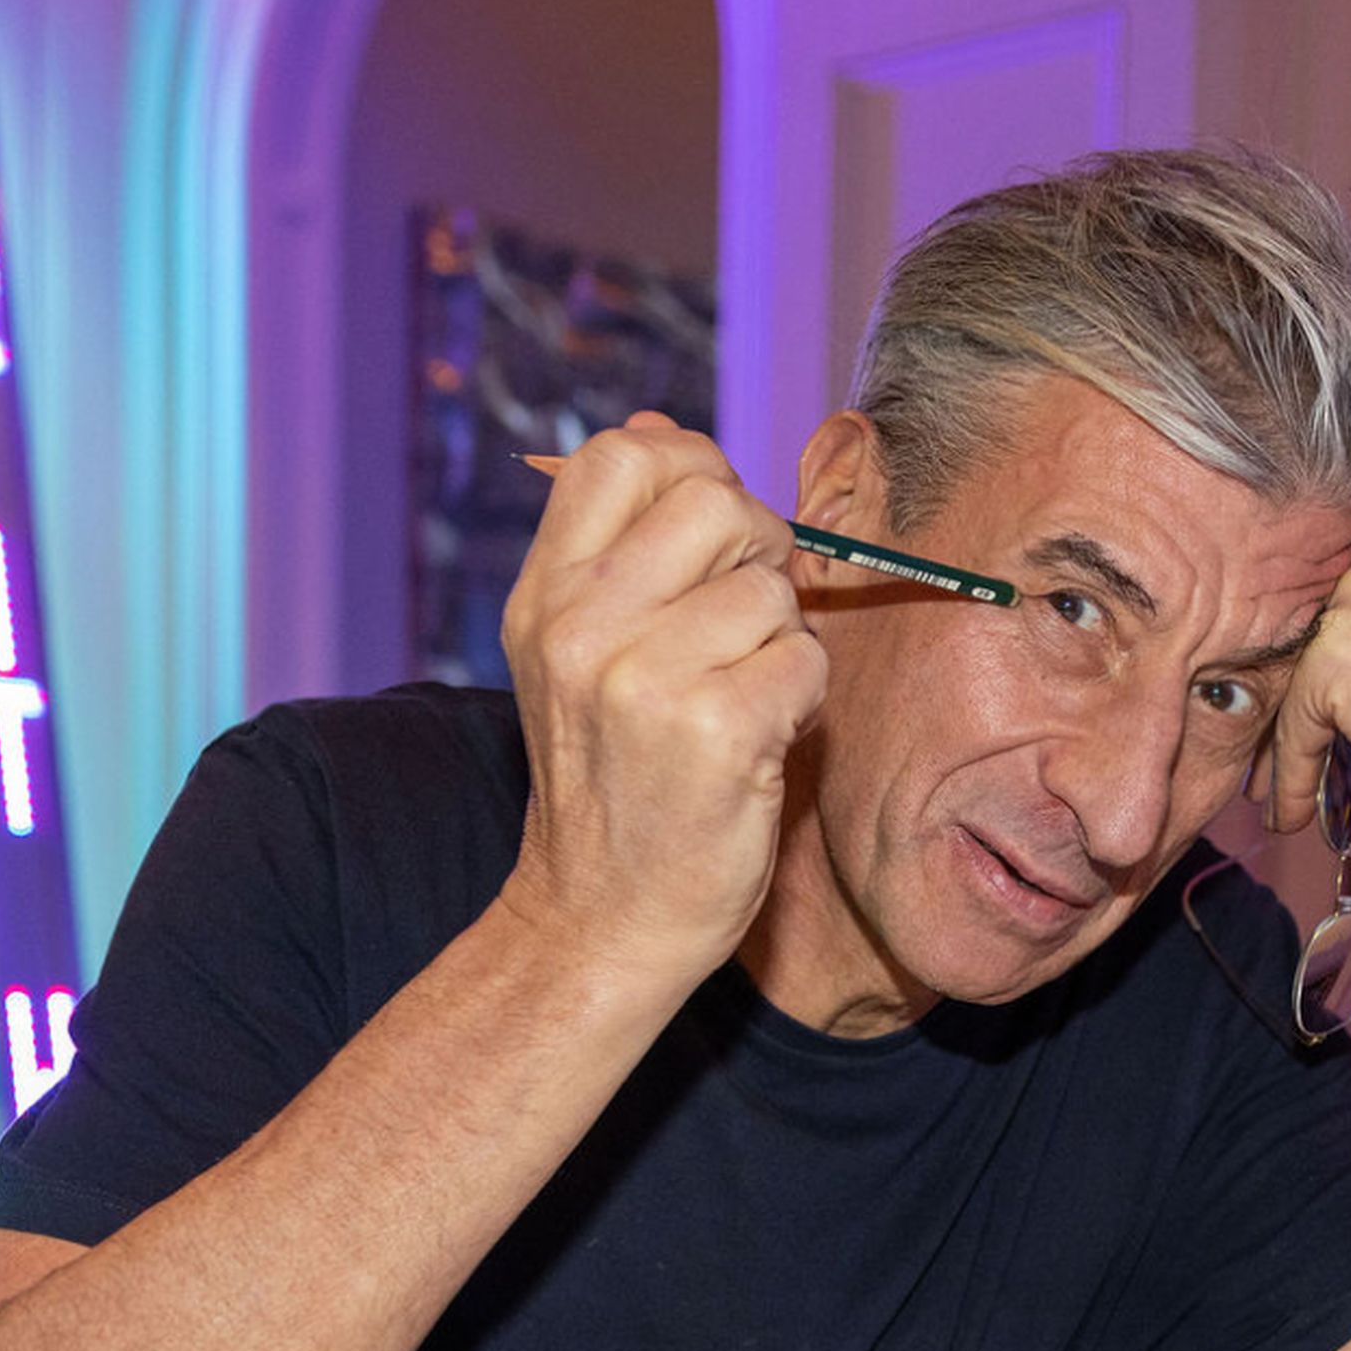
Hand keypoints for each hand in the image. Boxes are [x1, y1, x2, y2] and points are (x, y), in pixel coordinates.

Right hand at [498, 413, 827, 988]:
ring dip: (782, 640)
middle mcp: (582, 626)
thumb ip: (619, 546)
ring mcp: (645, 679)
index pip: (622, 455)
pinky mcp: (717, 733)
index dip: (695, 473)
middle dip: (759, 550)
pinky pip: (805, 662)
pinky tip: (759, 742)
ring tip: (741, 696)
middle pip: (716, 502)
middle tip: (745, 620)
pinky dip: (802, 700)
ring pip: (772, 590)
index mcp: (545, 596)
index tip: (712, 538)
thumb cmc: (613, 785)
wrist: (599, 921)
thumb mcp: (577, 654)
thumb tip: (660, 428)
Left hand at [1265, 518, 1350, 851]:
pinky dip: (1290, 775)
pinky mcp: (1334, 658)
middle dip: (1309, 699)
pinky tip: (1294, 814)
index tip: (1326, 712)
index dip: (1339, 663)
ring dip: (1292, 744)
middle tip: (1296, 756)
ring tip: (1290, 794)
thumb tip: (1349, 656)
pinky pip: (1293, 725)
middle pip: (1319, 636)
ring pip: (1300, 683)